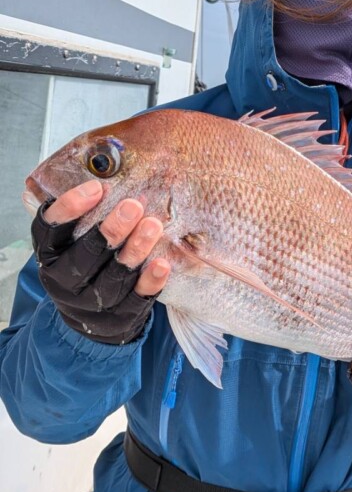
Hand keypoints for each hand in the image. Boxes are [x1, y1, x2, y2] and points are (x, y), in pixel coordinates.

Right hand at [31, 180, 170, 343]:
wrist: (90, 316)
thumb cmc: (86, 258)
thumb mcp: (76, 236)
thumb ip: (89, 210)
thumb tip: (117, 170)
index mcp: (49, 255)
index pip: (50, 230)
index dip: (70, 208)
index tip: (96, 188)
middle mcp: (63, 281)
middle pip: (84, 257)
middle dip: (110, 230)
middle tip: (133, 206)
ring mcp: (89, 305)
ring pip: (112, 279)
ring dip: (134, 251)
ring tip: (153, 226)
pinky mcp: (116, 320)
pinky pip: (134, 302)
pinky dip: (149, 282)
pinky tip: (163, 263)